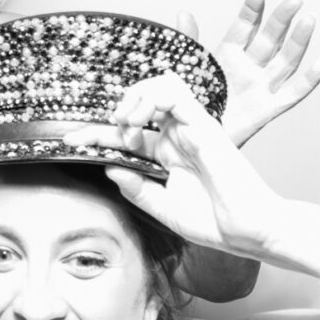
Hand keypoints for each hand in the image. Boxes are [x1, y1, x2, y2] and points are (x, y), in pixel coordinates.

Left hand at [63, 73, 277, 257]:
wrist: (249, 233)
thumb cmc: (215, 223)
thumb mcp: (163, 208)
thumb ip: (136, 188)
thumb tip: (108, 167)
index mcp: (167, 155)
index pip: (126, 133)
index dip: (95, 134)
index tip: (69, 141)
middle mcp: (177, 136)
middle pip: (139, 102)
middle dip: (112, 110)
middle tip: (99, 132)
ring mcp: (190, 127)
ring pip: (157, 85)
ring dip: (132, 99)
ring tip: (124, 124)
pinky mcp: (203, 123)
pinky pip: (174, 91)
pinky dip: (149, 98)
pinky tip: (137, 122)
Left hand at [177, 0, 319, 147]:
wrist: (189, 139)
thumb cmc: (186, 106)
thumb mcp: (183, 71)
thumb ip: (188, 43)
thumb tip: (184, 13)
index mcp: (226, 57)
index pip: (243, 28)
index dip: (252, 10)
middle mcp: (247, 69)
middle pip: (269, 40)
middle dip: (281, 20)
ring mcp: (259, 88)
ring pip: (285, 61)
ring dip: (298, 41)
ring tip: (309, 19)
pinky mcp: (266, 110)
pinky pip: (292, 94)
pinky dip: (309, 80)